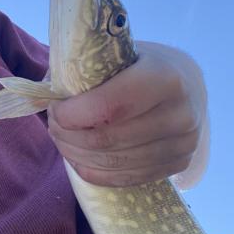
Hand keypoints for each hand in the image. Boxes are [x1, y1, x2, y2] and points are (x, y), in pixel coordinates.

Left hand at [46, 41, 208, 187]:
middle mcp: (179, 113)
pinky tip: (78, 158)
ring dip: (76, 154)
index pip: (108, 106)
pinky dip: (93, 171)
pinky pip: (125, 179)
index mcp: (164, 77)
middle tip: (53, 124)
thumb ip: (85, 69)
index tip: (54, 107)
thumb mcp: (118, 54)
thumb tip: (44, 90)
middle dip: (68, 135)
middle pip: (107, 139)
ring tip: (62, 138)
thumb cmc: (142, 63)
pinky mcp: (179, 165)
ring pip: (113, 163)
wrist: (188, 82)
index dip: (72, 114)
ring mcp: (183, 144)